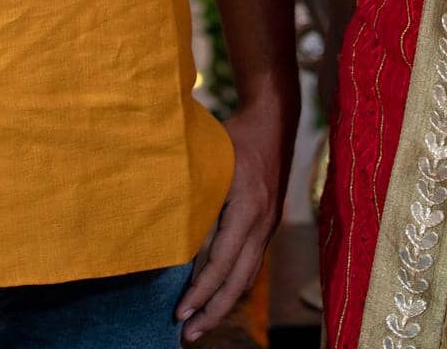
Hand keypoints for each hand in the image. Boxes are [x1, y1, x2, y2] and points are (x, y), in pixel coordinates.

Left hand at [177, 102, 291, 342]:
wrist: (275, 120)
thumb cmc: (236, 135)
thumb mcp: (212, 160)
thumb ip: (196, 196)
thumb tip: (172, 234)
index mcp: (248, 208)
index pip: (221, 263)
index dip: (200, 292)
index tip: (179, 313)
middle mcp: (262, 222)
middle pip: (238, 280)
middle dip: (212, 311)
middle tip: (186, 336)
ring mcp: (268, 225)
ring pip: (247, 276)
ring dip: (224, 303)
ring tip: (199, 325)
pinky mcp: (267, 223)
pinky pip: (251, 263)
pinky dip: (234, 284)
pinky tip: (218, 296)